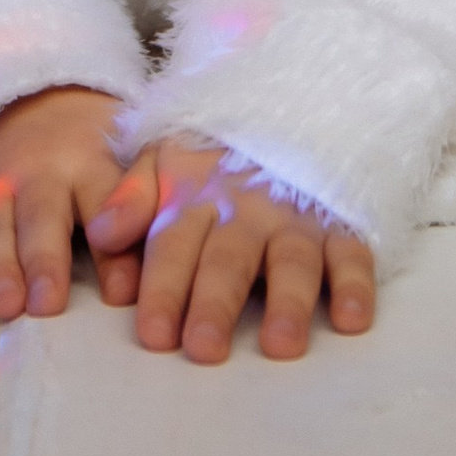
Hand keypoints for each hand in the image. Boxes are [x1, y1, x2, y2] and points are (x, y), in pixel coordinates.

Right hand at [0, 86, 141, 321]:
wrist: (33, 101)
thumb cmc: (94, 151)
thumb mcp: (129, 157)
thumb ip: (145, 208)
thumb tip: (151, 278)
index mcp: (90, 162)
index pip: (104, 203)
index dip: (113, 250)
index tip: (119, 294)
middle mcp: (40, 171)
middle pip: (41, 216)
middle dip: (43, 260)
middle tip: (47, 304)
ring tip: (6, 305)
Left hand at [87, 142, 376, 363]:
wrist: (285, 106)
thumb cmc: (213, 157)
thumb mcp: (162, 161)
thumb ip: (130, 198)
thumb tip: (100, 233)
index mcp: (197, 198)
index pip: (174, 247)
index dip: (163, 289)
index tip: (154, 335)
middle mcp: (248, 211)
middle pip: (229, 260)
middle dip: (215, 303)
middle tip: (204, 349)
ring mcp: (298, 219)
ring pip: (292, 260)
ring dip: (288, 302)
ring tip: (279, 345)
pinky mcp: (341, 226)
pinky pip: (353, 253)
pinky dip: (356, 284)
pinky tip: (352, 318)